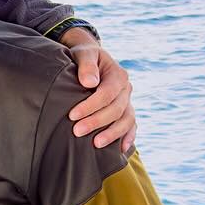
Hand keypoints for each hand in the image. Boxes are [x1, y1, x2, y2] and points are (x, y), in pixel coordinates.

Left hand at [61, 32, 135, 152]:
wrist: (90, 58)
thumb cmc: (84, 56)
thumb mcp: (84, 53)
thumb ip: (86, 65)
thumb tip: (89, 83)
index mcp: (118, 75)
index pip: (106, 93)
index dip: (90, 106)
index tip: (72, 116)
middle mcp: (126, 89)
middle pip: (116, 109)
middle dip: (97, 122)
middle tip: (77, 132)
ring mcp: (127, 101)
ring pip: (127, 120)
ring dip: (113, 134)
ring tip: (96, 145)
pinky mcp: (125, 110)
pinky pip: (131, 125)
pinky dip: (128, 137)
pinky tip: (120, 150)